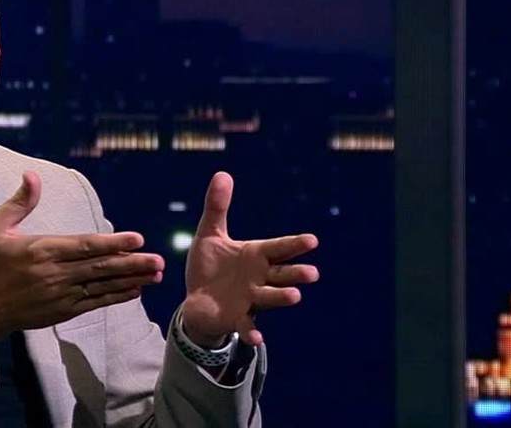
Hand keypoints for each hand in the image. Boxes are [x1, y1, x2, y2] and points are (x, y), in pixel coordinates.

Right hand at [0, 171, 164, 354]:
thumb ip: (19, 202)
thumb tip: (32, 174)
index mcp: (42, 250)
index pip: (85, 246)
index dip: (114, 242)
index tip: (137, 238)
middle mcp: (55, 274)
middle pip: (101, 267)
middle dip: (133, 263)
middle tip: (159, 260)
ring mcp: (61, 295)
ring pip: (102, 286)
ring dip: (131, 280)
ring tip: (156, 275)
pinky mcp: (62, 311)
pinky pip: (95, 303)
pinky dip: (115, 297)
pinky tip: (134, 290)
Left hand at [181, 172, 318, 347]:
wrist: (198, 299)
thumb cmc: (210, 266)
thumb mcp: (210, 234)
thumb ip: (217, 207)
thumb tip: (222, 173)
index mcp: (255, 256)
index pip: (278, 248)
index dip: (294, 245)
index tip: (312, 240)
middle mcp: (259, 278)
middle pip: (281, 274)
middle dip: (296, 273)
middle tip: (312, 272)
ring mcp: (250, 299)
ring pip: (269, 298)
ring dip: (282, 297)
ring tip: (295, 296)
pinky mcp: (236, 317)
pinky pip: (246, 325)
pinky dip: (252, 332)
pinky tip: (257, 338)